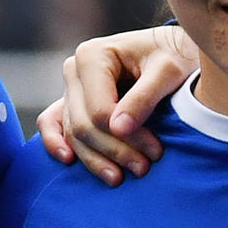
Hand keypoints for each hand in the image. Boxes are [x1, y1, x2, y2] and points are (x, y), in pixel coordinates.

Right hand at [35, 23, 197, 181]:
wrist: (174, 50)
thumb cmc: (174, 55)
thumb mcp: (168, 71)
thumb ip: (144, 97)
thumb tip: (118, 129)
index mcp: (92, 56)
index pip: (99, 110)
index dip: (125, 137)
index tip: (154, 151)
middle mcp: (75, 70)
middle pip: (84, 124)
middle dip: (113, 151)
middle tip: (144, 168)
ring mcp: (71, 87)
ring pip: (72, 132)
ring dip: (94, 159)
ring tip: (120, 177)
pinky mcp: (72, 101)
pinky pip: (53, 124)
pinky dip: (57, 143)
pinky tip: (68, 160)